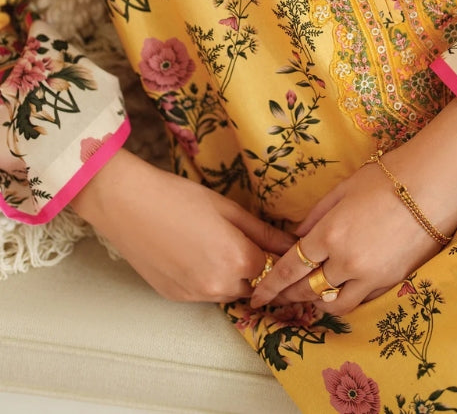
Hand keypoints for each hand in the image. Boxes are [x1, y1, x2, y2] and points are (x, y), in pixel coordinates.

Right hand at [71, 147, 293, 301]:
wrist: (127, 204)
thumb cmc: (178, 197)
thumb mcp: (227, 208)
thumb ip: (262, 231)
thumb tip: (291, 244)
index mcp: (238, 259)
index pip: (272, 266)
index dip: (272, 251)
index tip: (268, 239)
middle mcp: (220, 286)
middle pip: (253, 285)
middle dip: (254, 267)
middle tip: (238, 238)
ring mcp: (196, 295)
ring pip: (229, 292)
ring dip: (231, 275)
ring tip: (213, 243)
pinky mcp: (176, 298)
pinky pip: (204, 293)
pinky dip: (207, 279)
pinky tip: (193, 252)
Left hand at [250, 99, 456, 314]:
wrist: (433, 186)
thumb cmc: (386, 178)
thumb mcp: (343, 189)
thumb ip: (316, 215)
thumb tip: (297, 235)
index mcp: (329, 234)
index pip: (290, 267)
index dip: (271, 284)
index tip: (257, 295)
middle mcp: (346, 261)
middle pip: (307, 289)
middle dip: (287, 296)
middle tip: (274, 300)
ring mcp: (370, 275)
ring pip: (333, 303)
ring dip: (315, 302)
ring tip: (306, 299)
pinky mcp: (391, 282)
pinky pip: (360, 300)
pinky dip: (344, 300)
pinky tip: (336, 294)